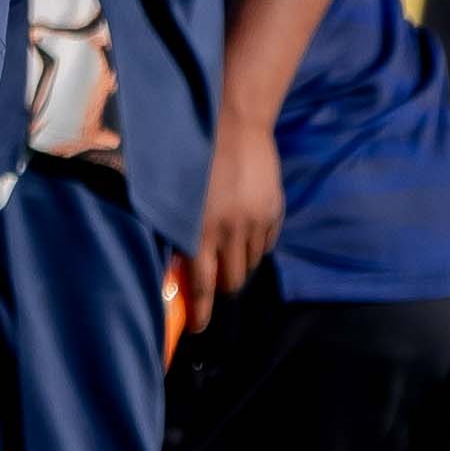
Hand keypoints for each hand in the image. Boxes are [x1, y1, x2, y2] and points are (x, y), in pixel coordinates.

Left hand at [189, 130, 283, 334]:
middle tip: (214, 283)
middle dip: (222, 289)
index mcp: (199, 230)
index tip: (197, 328)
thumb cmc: (193, 155)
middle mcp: (230, 231)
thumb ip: (177, 229)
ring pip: (250, 264)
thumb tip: (176, 263)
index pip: (202, 286)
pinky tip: (244, 233)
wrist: (234, 122)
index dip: (201, 312)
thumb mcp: (175, 195)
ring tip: (228, 251)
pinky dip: (255, 245)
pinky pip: (266, 244)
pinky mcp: (274, 211)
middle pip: (232, 282)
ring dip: (238, 265)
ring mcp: (256, 222)